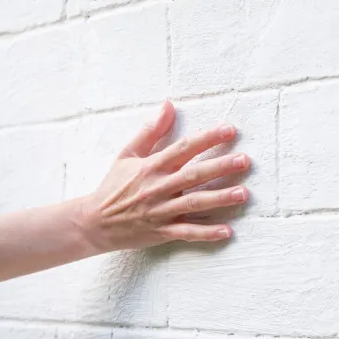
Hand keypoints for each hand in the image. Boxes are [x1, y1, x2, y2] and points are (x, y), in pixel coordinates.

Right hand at [78, 101, 250, 251]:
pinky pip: (186, 233)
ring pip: (194, 204)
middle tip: (245, 160)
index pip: (183, 148)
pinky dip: (206, 233)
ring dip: (219, 199)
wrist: (94, 222)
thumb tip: (169, 105)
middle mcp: (158, 187)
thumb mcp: (128, 154)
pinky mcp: (161, 232)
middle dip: (220, 167)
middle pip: (193, 175)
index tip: (230, 130)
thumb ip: (150, 130)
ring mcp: (160, 211)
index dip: (207, 138)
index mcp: (151, 166)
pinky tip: (227, 231)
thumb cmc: (114, 186)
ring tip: (243, 194)